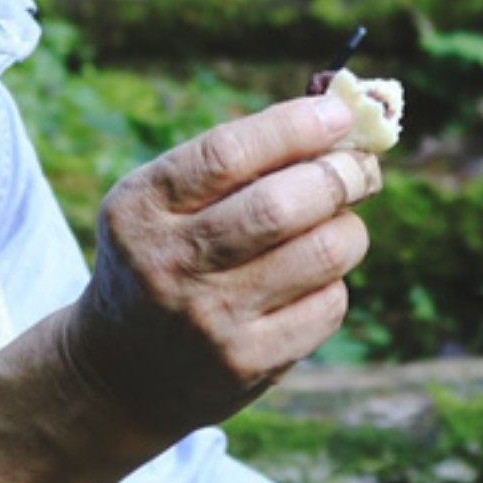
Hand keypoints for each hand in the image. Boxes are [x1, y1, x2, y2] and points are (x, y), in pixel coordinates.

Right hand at [62, 94, 377, 444]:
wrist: (121, 370)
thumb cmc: (162, 257)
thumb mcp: (161, 203)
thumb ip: (232, 162)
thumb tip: (336, 117)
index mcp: (141, 207)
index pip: (227, 154)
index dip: (294, 127)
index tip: (338, 113)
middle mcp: (169, 262)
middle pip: (282, 206)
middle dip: (341, 175)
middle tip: (361, 168)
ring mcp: (208, 318)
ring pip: (322, 253)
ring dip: (348, 229)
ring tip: (338, 225)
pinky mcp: (246, 362)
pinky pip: (328, 305)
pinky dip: (333, 282)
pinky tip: (311, 281)